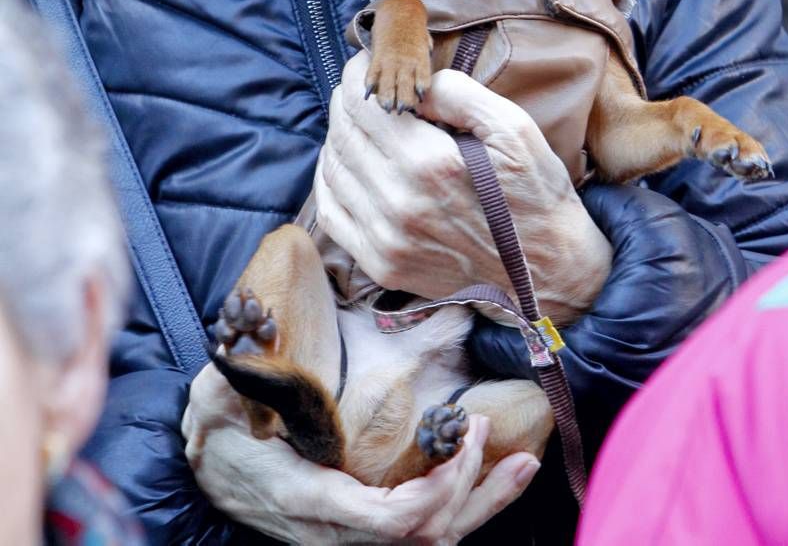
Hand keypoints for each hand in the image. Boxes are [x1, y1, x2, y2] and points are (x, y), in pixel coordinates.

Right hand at [181, 363, 538, 543]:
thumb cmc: (214, 425)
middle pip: (420, 537)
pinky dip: (459, 507)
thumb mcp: (220, 395)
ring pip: (426, 542)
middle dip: (470, 493)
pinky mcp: (357, 526)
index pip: (386, 520)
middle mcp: (333, 530)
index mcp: (308, 498)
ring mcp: (346, 535)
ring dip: (479, 506)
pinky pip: (418, 532)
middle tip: (497, 439)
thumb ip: (245, 368)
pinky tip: (488, 477)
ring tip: (523, 466)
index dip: (436, 489)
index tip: (463, 435)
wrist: (201, 465)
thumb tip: (259, 327)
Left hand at [316, 53, 610, 323]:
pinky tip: (349, 164)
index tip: (367, 63)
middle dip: (347, 101)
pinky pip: (332, 213)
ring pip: (333, 169)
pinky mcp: (381, 265)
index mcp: (430, 163)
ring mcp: (386, 239)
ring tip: (359, 122)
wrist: (548, 271)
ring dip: (337, 136)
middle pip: (344, 133)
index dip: (359, 75)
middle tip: (363, 88)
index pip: (367, 104)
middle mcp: (398, 202)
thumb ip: (458, 94)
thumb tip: (412, 83)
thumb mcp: (512, 128)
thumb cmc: (533, 193)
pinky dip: (330, 180)